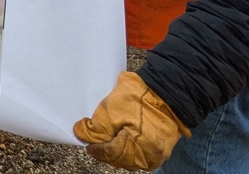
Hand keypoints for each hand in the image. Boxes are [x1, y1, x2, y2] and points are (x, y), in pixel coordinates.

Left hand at [73, 71, 189, 170]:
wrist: (167, 89)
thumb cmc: (138, 99)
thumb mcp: (110, 111)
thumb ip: (94, 129)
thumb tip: (81, 135)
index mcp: (137, 150)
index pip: (108, 154)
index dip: (94, 145)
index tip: (85, 136)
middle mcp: (149, 158)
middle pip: (120, 159)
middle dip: (105, 149)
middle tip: (95, 137)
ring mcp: (157, 154)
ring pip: (130, 158)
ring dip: (117, 148)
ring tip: (108, 135)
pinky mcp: (162, 147)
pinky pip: (141, 152)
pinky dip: (129, 146)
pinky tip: (122, 136)